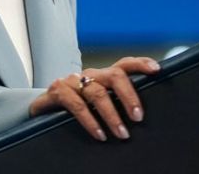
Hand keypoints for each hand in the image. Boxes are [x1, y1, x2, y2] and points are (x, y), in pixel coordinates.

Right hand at [29, 57, 160, 140]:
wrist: (42, 111)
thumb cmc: (75, 108)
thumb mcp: (96, 104)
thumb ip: (113, 104)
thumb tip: (139, 118)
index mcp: (102, 77)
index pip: (124, 64)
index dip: (140, 64)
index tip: (156, 70)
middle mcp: (88, 75)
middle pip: (114, 75)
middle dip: (129, 96)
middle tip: (138, 117)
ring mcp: (72, 81)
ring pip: (97, 92)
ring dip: (111, 115)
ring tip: (122, 133)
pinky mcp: (57, 90)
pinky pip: (76, 104)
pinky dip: (90, 120)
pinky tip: (99, 133)